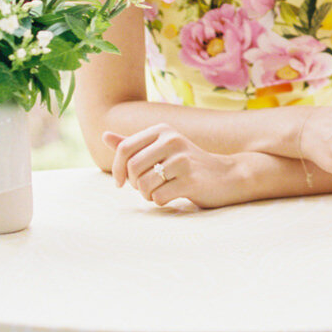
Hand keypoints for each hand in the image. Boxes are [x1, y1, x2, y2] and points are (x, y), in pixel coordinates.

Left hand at [103, 124, 229, 208]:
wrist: (227, 175)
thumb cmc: (189, 164)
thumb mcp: (161, 149)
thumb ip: (133, 144)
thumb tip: (104, 135)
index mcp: (162, 130)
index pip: (124, 148)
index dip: (117, 168)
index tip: (120, 182)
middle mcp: (172, 140)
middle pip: (132, 168)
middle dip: (134, 184)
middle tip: (146, 188)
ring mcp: (182, 159)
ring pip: (144, 184)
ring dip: (147, 194)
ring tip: (159, 192)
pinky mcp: (191, 179)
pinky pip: (159, 196)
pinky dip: (161, 201)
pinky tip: (173, 195)